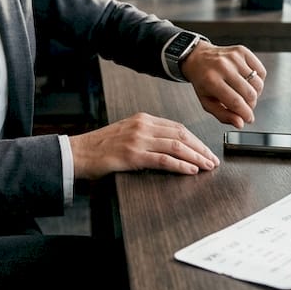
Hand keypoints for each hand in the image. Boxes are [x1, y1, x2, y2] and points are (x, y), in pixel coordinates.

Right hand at [68, 112, 218, 179]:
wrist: (78, 152)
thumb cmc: (100, 146)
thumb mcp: (127, 133)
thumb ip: (147, 135)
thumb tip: (171, 146)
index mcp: (143, 119)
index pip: (177, 127)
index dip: (195, 140)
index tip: (206, 150)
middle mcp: (143, 126)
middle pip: (181, 135)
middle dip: (200, 148)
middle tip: (212, 159)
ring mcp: (138, 140)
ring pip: (176, 146)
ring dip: (195, 157)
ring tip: (207, 166)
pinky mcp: (133, 155)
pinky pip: (163, 160)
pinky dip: (180, 165)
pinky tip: (190, 170)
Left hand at [180, 43, 266, 127]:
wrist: (198, 57)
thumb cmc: (202, 80)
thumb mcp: (206, 101)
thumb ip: (223, 115)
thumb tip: (240, 123)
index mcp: (211, 80)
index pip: (235, 102)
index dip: (246, 114)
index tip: (248, 119)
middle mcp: (223, 67)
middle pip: (249, 93)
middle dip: (251, 105)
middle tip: (245, 107)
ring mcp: (234, 57)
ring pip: (257, 83)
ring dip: (255, 94)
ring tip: (245, 94)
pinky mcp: (242, 51)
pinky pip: (261, 71)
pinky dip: (258, 81)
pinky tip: (249, 82)